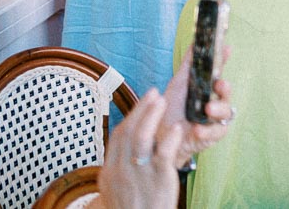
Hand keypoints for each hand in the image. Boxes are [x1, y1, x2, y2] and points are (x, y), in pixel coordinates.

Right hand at [98, 90, 183, 208]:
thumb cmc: (133, 208)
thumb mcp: (117, 188)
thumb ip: (121, 165)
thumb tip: (126, 143)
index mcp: (109, 171)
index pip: (118, 136)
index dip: (131, 115)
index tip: (143, 100)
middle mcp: (121, 171)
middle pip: (128, 132)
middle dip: (141, 109)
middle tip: (154, 92)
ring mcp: (139, 175)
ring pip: (141, 138)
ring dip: (152, 116)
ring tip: (163, 100)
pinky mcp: (159, 180)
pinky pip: (163, 154)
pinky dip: (170, 138)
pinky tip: (178, 127)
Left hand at [159, 50, 233, 167]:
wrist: (160, 138)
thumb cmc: (172, 109)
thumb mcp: (179, 84)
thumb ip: (189, 64)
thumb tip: (195, 39)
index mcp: (208, 88)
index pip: (218, 71)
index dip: (224, 60)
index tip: (226, 48)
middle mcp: (215, 102)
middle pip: (227, 93)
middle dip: (225, 88)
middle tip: (219, 83)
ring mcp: (215, 119)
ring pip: (226, 112)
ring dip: (219, 109)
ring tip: (208, 109)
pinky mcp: (211, 136)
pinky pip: (215, 133)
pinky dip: (207, 130)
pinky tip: (197, 128)